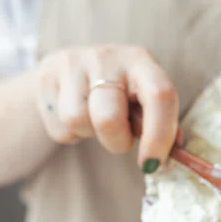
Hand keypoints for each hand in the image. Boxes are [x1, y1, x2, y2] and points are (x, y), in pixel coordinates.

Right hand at [34, 45, 178, 174]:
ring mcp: (72, 64)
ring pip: (78, 121)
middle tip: (119, 138)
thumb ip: (158, 122)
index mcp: (140, 60)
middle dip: (116, 141)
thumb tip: (175, 152)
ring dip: (89, 134)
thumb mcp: (141, 98)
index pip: (159, 94)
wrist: (66, 71)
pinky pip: (59, 128)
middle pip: (108, 117)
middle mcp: (107, 56)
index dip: (159, 134)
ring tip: (93, 120)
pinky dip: (69, 134)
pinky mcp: (45, 79)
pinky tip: (74, 117)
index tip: (152, 165)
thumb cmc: (116, 91)